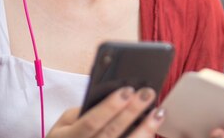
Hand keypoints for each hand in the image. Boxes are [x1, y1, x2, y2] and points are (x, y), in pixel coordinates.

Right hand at [46, 87, 163, 137]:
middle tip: (147, 93)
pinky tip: (154, 129)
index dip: (109, 107)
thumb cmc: (67, 137)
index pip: (91, 122)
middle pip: (111, 133)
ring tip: (158, 112)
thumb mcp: (65, 122)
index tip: (127, 90)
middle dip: (131, 111)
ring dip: (145, 130)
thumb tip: (112, 96)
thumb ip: (83, 110)